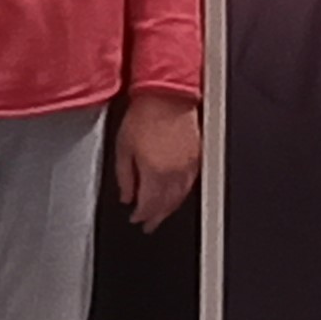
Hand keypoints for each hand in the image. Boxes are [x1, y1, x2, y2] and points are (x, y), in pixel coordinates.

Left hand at [115, 92, 203, 228]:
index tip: (135, 219)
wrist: (167, 95)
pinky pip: (190, 184)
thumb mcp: (123, 148)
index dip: (141, 216)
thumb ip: (124, 177)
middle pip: (167, 205)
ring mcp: (188, 166)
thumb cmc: (144, 116)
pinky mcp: (197, 156)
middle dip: (157, 217)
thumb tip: (126, 196)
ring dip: (170, 208)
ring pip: (181, 197)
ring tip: (162, 214)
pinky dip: (182, 193)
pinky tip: (176, 194)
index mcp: (155, 174)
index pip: (149, 206)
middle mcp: (174, 173)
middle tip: (149, 225)